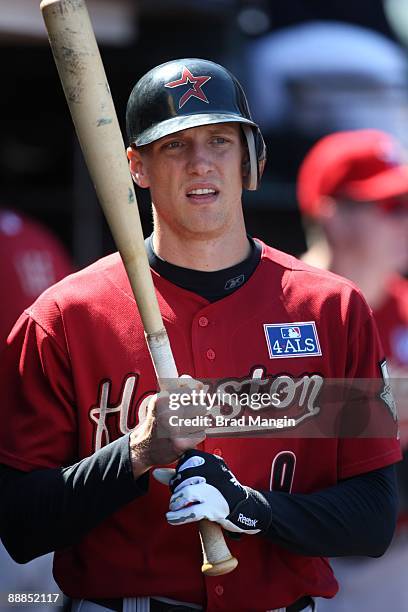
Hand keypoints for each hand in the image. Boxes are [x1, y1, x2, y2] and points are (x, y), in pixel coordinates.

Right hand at [129, 377, 206, 476]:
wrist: (144, 446)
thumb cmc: (157, 419)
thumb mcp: (162, 399)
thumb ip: (180, 388)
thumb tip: (200, 385)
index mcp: (163, 398)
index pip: (194, 388)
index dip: (195, 394)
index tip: (191, 398)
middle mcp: (167, 412)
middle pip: (202, 407)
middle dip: (196, 412)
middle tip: (185, 416)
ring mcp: (174, 429)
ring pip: (202, 421)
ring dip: (196, 425)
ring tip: (184, 427)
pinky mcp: (180, 443)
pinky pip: (201, 434)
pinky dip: (195, 436)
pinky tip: (184, 436)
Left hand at [153, 450, 271, 533]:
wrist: (244, 509)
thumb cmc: (219, 490)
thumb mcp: (203, 478)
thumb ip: (179, 475)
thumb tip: (156, 473)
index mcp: (212, 460)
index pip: (186, 459)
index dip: (179, 472)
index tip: (180, 482)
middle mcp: (215, 472)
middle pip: (184, 477)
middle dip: (175, 489)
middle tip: (176, 498)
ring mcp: (216, 491)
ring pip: (186, 493)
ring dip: (175, 502)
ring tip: (173, 507)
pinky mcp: (215, 509)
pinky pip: (191, 512)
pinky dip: (178, 516)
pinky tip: (172, 518)